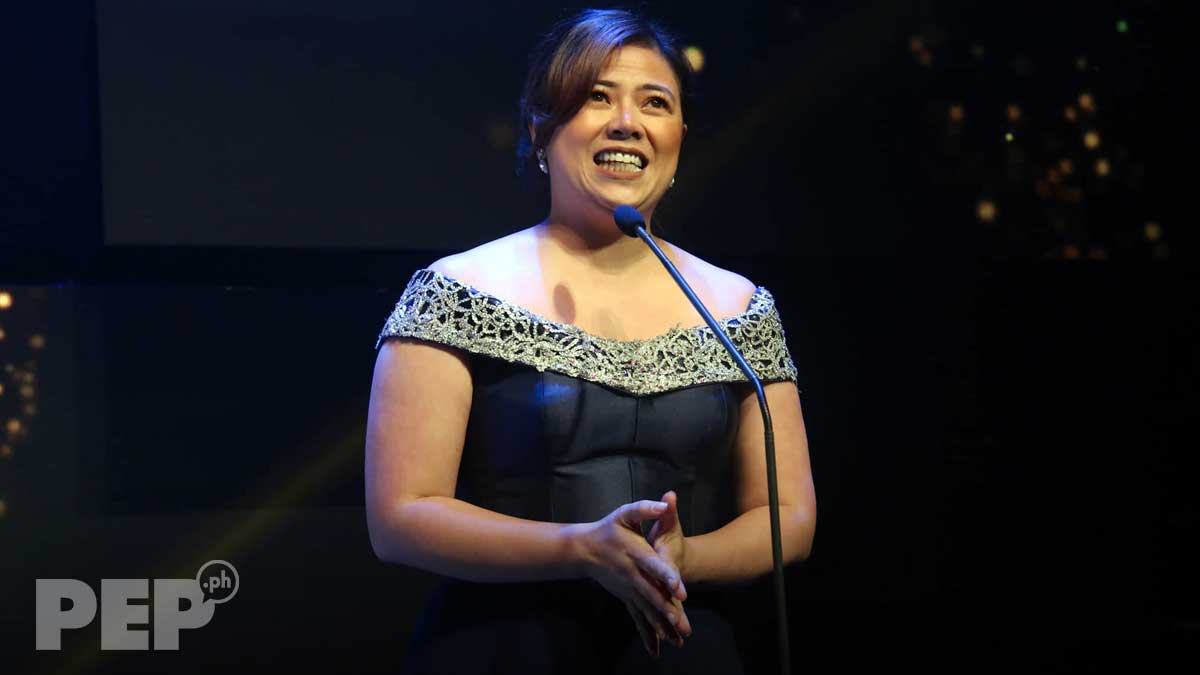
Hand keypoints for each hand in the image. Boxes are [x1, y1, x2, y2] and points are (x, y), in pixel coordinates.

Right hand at [570, 499, 690, 655]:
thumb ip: (645, 508)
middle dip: (665, 608)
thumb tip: (666, 501)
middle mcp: (631, 573)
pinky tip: (656, 648)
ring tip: (675, 639)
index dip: (666, 576)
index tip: (680, 589)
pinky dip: (646, 632)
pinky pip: (637, 616)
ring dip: (660, 624)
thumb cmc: (608, 528)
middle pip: (650, 592)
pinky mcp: (625, 596)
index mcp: (634, 552)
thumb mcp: (624, 514)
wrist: (583, 549)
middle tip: (680, 621)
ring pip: (645, 608)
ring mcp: (627, 588)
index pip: (652, 565)